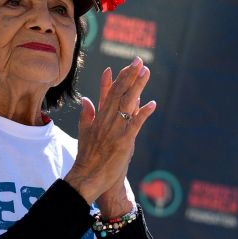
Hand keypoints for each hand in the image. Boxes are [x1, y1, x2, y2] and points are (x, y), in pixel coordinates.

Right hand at [64, 57, 155, 214]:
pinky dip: (143, 113)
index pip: (107, 93)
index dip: (115, 78)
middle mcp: (106, 120)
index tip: (121, 66)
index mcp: (98, 118)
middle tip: (138, 60)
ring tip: (146, 72)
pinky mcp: (123, 142)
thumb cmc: (87, 158)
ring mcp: (114, 130)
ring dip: (137, 87)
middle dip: (129, 76)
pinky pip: (135, 124)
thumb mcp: (84, 133)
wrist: (86, 177)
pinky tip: (152, 104)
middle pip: (119, 93)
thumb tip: (86, 99)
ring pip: (127, 104)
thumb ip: (86, 115)